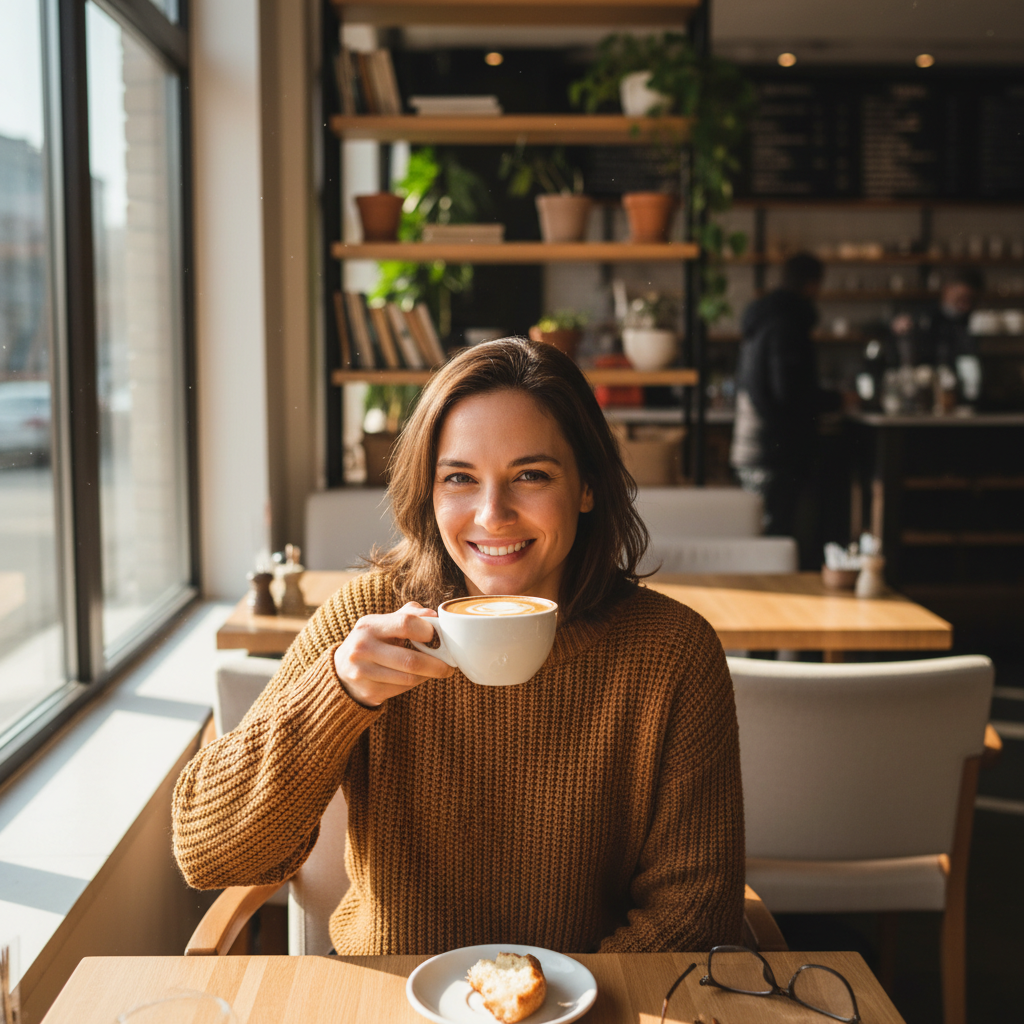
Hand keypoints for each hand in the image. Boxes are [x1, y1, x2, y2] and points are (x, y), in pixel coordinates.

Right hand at [333, 602, 453, 707]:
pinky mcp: (369, 691)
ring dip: (428, 675)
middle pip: (410, 660)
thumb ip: (410, 615)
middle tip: (449, 666)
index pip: (406, 624)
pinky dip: (416, 683)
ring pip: (409, 678)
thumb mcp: (385, 623)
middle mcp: (362, 648)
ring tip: (435, 670)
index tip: (438, 637)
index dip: (428, 631)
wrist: (342, 669)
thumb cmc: (373, 641)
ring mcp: (363, 672)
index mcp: (369, 625)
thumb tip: (435, 616)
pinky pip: (403, 689)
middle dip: (437, 664)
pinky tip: (417, 677)